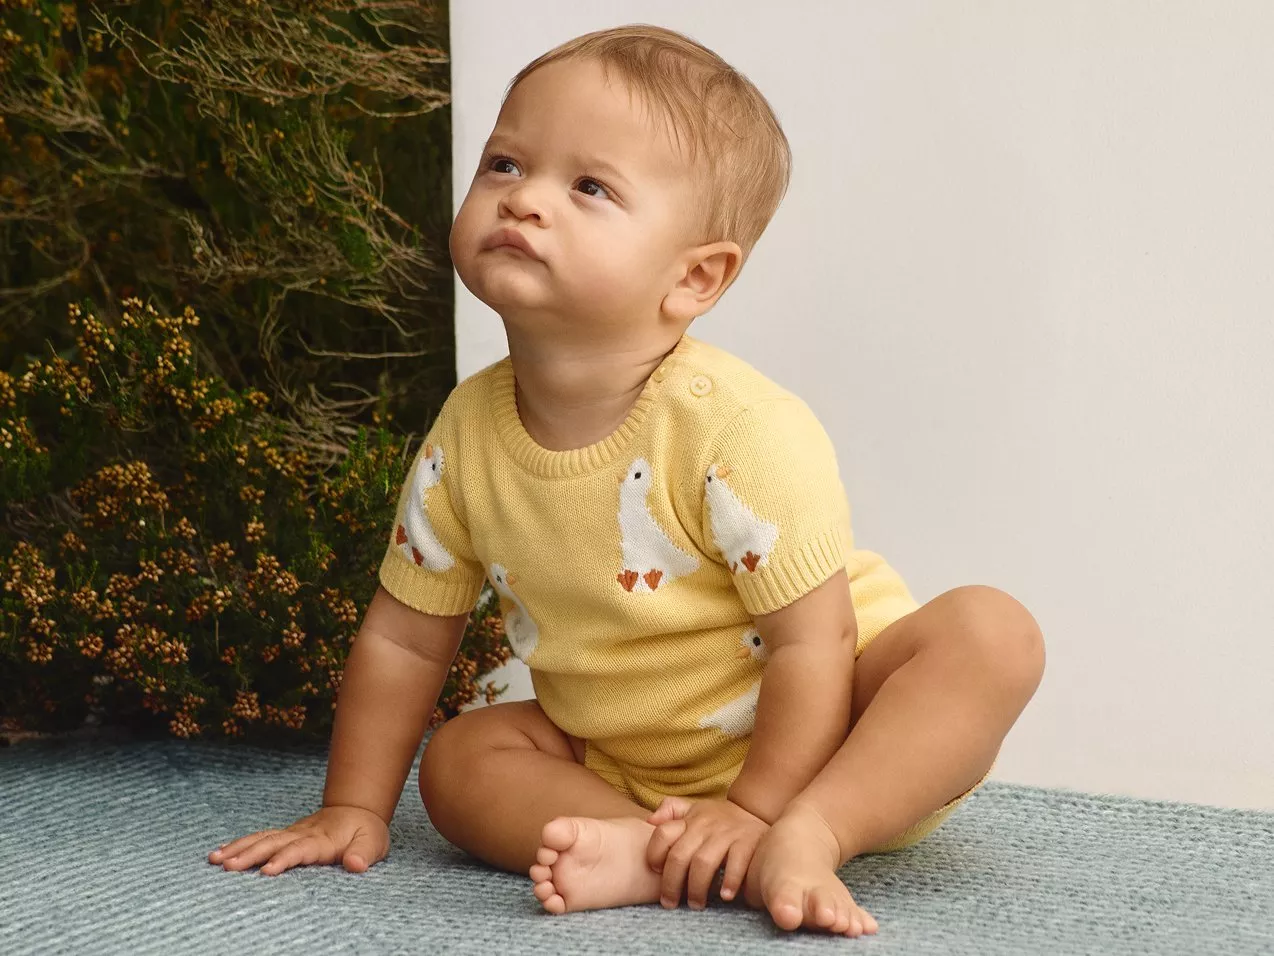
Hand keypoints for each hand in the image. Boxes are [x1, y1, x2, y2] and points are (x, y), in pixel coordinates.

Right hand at [207, 805, 388, 875]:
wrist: (357, 810)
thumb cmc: (366, 831)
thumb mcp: (374, 842)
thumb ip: (364, 853)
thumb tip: (356, 864)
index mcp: (322, 839)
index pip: (300, 849)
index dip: (284, 859)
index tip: (267, 871)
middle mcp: (302, 834)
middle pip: (273, 843)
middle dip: (250, 855)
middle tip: (227, 866)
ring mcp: (292, 832)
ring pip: (262, 838)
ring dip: (238, 848)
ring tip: (215, 859)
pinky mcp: (285, 834)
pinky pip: (260, 837)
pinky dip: (240, 843)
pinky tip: (220, 851)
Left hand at [645, 796, 768, 909]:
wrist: (756, 810)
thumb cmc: (719, 817)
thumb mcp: (694, 808)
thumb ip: (670, 810)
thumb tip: (649, 821)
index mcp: (690, 819)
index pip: (663, 834)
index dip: (655, 854)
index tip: (656, 872)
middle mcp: (705, 825)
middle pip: (680, 855)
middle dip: (671, 883)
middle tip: (670, 903)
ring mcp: (727, 833)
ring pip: (703, 862)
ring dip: (697, 887)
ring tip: (696, 904)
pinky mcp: (748, 842)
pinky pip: (737, 863)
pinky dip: (730, 881)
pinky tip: (725, 896)